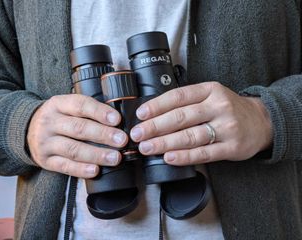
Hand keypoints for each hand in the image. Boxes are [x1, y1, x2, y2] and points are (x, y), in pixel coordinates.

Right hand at [27, 94, 127, 177]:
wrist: (26, 129)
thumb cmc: (57, 118)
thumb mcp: (66, 106)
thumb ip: (87, 110)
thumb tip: (117, 121)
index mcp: (58, 104)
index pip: (80, 105)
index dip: (100, 112)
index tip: (117, 120)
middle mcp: (50, 122)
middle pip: (79, 128)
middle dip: (103, 135)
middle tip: (122, 140)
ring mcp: (46, 142)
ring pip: (73, 149)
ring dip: (97, 154)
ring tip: (115, 158)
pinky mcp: (45, 160)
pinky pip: (64, 166)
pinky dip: (81, 169)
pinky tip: (95, 170)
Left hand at [130, 82, 272, 164]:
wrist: (261, 121)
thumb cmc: (228, 108)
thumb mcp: (211, 95)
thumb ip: (188, 102)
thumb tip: (154, 113)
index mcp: (210, 90)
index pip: (178, 97)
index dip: (156, 106)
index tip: (140, 115)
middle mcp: (219, 106)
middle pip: (181, 117)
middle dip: (155, 127)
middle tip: (138, 134)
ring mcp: (227, 127)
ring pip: (190, 136)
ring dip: (165, 143)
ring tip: (147, 147)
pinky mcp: (232, 147)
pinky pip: (204, 153)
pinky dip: (184, 156)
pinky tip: (169, 158)